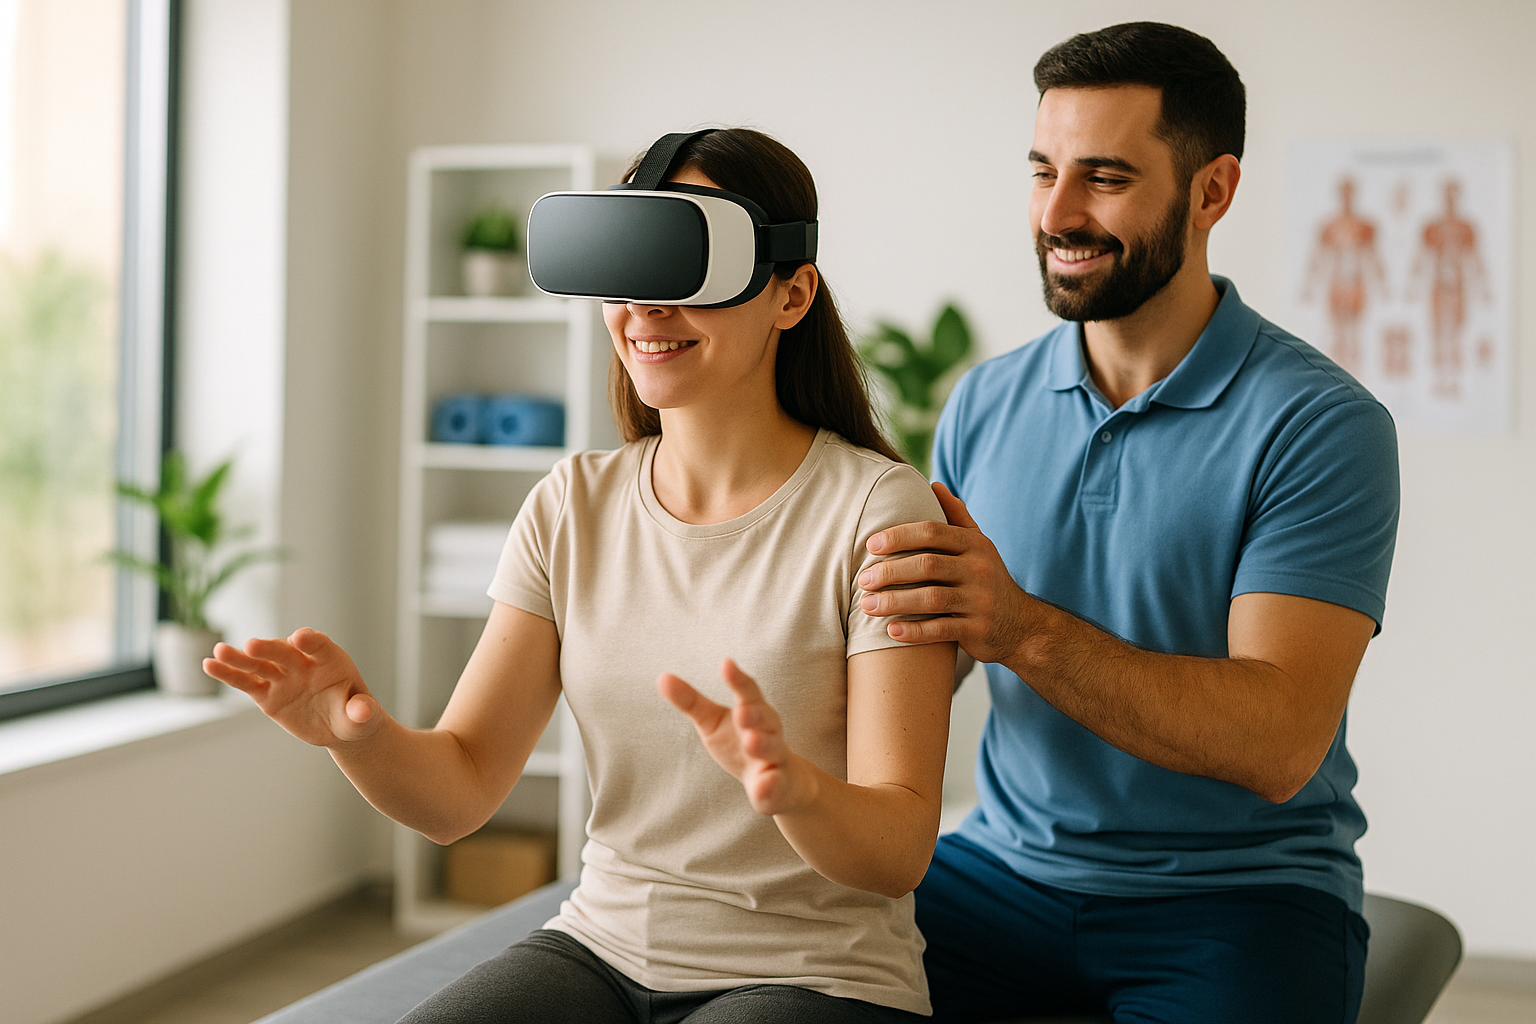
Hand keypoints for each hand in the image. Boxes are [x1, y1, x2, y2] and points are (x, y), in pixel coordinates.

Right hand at [203, 628, 383, 746]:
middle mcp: (304, 664)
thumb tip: (365, 710)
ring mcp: (283, 677)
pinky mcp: (267, 694)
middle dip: (270, 648)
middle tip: (253, 644)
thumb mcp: (364, 718)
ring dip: (240, 658)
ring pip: (260, 664)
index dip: (312, 641)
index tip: (300, 637)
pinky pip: (246, 682)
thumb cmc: (356, 717)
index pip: (321, 646)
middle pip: (285, 652)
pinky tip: (209, 665)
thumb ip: (363, 712)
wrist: (341, 726)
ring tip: (219, 651)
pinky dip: (229, 675)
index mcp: (332, 661)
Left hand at [657, 659, 818, 816]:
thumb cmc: (740, 744)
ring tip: (751, 741)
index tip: (726, 663)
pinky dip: (771, 786)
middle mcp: (769, 731)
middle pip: (765, 718)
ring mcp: (776, 759)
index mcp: (753, 711)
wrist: (781, 783)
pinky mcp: (777, 787)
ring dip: (763, 745)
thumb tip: (662, 677)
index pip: (747, 691)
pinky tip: (763, 787)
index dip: (738, 679)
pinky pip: (776, 786)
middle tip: (741, 712)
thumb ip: (690, 701)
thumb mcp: (712, 722)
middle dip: (754, 714)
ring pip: (773, 749)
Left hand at [859, 482, 1031, 664]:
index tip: (870, 545)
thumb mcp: (979, 546)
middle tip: (862, 580)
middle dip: (890, 571)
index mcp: (975, 544)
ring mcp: (980, 600)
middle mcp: (979, 569)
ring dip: (894, 602)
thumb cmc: (987, 580)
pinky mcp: (978, 629)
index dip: (899, 536)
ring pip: (931, 598)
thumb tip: (934, 484)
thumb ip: (957, 517)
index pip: (932, 532)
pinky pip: (941, 629)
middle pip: (927, 565)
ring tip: (866, 605)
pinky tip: (891, 631)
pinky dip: (915, 632)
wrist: (1022, 625)